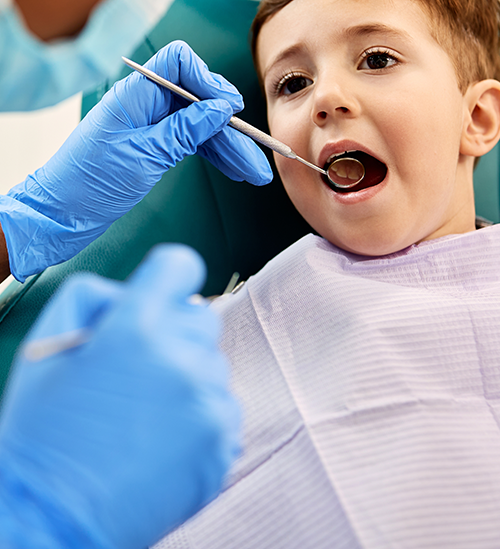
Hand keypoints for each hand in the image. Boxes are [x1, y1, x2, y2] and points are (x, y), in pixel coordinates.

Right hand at [0, 244, 239, 548]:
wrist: (54, 521)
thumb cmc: (45, 433)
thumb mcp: (48, 346)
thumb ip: (96, 298)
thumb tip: (135, 293)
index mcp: (136, 329)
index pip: (179, 266)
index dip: (167, 277)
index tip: (159, 296)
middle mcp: (182, 359)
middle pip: (200, 318)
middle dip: (172, 334)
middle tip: (137, 372)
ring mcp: (208, 403)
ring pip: (211, 365)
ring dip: (186, 378)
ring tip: (144, 415)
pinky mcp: (222, 442)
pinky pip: (222, 408)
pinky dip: (198, 417)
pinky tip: (160, 440)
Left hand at [2, 41, 271, 279]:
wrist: (60, 216)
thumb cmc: (88, 185)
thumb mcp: (145, 156)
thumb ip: (186, 130)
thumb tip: (221, 110)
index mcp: (135, 94)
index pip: (179, 62)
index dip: (208, 80)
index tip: (230, 108)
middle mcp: (144, 104)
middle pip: (198, 100)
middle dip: (229, 126)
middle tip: (255, 153)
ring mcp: (149, 125)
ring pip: (199, 125)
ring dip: (227, 147)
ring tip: (254, 172)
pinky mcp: (152, 146)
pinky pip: (190, 142)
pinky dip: (211, 155)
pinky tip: (233, 168)